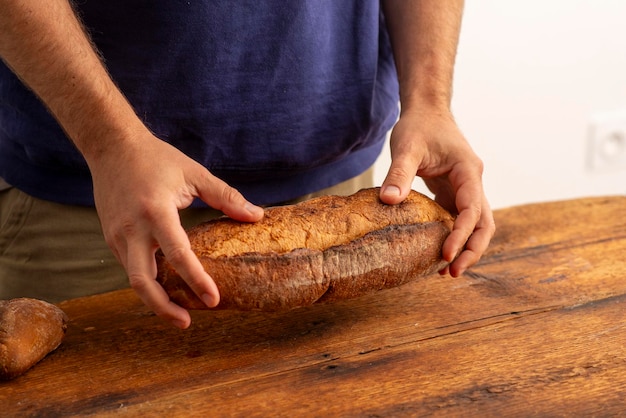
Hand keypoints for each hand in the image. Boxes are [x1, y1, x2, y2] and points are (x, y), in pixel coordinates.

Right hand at [88, 131, 263, 328]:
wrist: (111, 147)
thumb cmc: (156, 158)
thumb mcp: (194, 173)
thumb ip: (226, 197)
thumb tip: (257, 216)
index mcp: (155, 211)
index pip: (178, 255)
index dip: (197, 280)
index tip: (214, 300)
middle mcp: (132, 228)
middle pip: (142, 281)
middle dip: (163, 308)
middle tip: (187, 322)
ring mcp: (117, 235)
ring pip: (133, 279)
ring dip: (154, 299)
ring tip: (179, 312)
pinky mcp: (111, 238)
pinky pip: (129, 267)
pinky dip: (147, 281)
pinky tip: (165, 288)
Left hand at [379, 108, 494, 276]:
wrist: (426, 110)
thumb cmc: (419, 125)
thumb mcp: (406, 146)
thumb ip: (399, 173)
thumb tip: (388, 200)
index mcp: (468, 171)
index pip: (471, 209)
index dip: (461, 234)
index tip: (445, 254)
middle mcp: (472, 182)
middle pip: (484, 223)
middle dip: (472, 250)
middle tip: (452, 273)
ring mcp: (464, 188)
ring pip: (475, 224)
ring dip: (466, 247)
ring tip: (447, 271)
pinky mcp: (453, 192)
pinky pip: (459, 219)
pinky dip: (453, 236)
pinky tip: (437, 252)